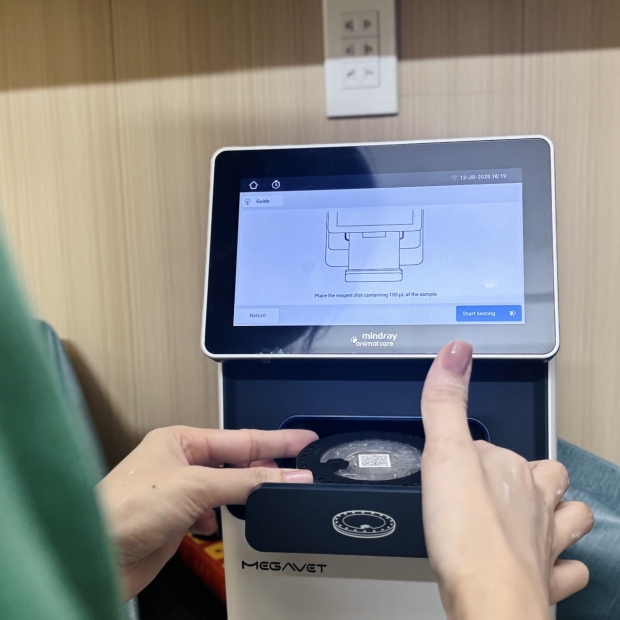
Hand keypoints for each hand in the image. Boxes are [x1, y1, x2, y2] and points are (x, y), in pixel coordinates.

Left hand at [96, 426, 315, 600]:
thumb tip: (287, 477)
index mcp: (181, 440)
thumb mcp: (196, 486)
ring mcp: (177, 491)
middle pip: (234, 460)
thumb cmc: (126, 509)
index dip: (277, 440)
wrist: (95, 555)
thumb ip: (246, 482)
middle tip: (298, 468)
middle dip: (264, 466)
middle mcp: (180, 462)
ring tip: (271, 492)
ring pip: (224, 486)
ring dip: (245, 492)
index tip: (304, 440)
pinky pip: (211, 510)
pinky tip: (221, 521)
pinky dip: (222, 515)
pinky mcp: (175, 520)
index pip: (240, 438)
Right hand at [420, 341, 592, 619]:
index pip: (501, 447)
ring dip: (563, 515)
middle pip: (550, 477)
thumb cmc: (469, 533)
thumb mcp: (446, 454)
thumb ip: (446, 403)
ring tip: (546, 514)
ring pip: (573, 521)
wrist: (489, 601)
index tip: (463, 451)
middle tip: (512, 479)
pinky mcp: (543, 585)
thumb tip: (457, 350)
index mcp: (516, 472)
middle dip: (536, 476)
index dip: (481, 448)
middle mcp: (538, 505)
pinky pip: (568, 574)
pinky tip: (552, 568)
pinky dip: (563, 569)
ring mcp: (546, 546)